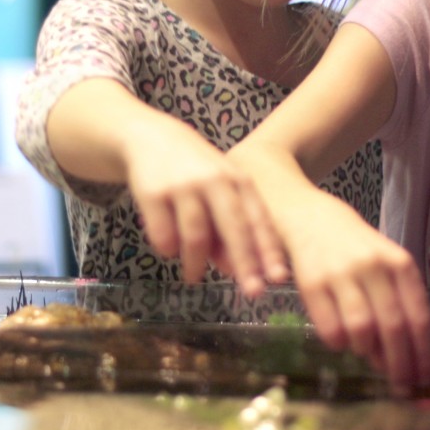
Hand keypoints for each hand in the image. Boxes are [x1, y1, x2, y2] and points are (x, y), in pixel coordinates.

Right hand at [123, 122, 288, 294]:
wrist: (151, 137)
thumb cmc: (194, 173)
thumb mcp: (220, 191)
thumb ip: (230, 227)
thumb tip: (235, 269)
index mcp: (238, 180)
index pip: (258, 219)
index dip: (269, 249)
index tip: (278, 277)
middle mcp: (215, 180)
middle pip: (235, 227)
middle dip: (246, 262)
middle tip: (253, 292)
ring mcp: (184, 185)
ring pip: (196, 236)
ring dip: (197, 264)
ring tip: (194, 278)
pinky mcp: (154, 193)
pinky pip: (164, 235)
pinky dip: (168, 249)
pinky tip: (170, 250)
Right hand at [280, 189, 429, 390]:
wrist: (311, 217)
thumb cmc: (355, 245)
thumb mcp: (386, 261)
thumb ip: (399, 298)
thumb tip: (408, 351)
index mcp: (398, 262)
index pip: (418, 315)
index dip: (423, 351)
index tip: (425, 375)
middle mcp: (373, 266)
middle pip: (393, 327)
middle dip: (400, 363)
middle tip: (401, 383)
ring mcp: (341, 274)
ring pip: (362, 330)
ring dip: (368, 352)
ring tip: (369, 355)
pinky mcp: (312, 283)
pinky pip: (330, 329)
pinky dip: (340, 343)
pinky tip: (343, 341)